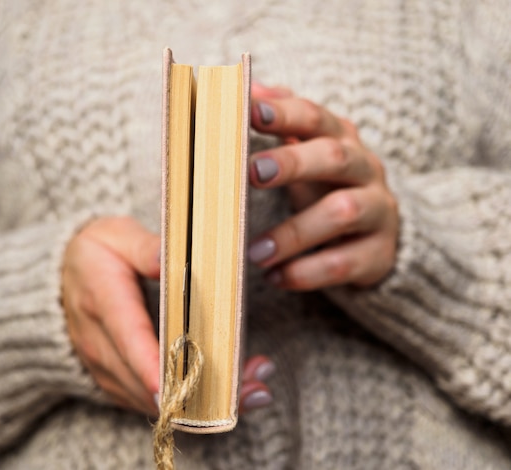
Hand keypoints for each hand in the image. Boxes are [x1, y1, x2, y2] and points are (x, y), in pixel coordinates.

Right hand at [62, 217, 274, 414]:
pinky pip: (149, 403)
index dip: (154, 367)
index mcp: (103, 301)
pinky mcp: (115, 382)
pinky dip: (185, 406)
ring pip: (151, 400)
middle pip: (146, 381)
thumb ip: (144, 247)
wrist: (59, 282)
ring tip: (250, 389)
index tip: (179, 388)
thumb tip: (169, 257)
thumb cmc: (95, 255)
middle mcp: (100, 344)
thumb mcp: (114, 236)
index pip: (130, 339)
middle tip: (248, 386)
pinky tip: (226, 394)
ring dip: (199, 404)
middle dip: (196, 391)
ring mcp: (105, 368)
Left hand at [248, 83, 398, 289]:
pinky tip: (275, 277)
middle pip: (335, 157)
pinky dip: (306, 272)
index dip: (283, 113)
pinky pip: (343, 263)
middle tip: (253, 173)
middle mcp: (364, 169)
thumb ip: (283, 122)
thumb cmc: (327, 186)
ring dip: (294, 233)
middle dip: (293, 162)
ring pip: (341, 213)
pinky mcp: (379, 253)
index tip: (249, 111)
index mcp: (341, 139)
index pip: (315, 117)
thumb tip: (249, 89)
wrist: (381, 234)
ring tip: (255, 252)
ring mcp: (377, 211)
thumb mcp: (308, 152)